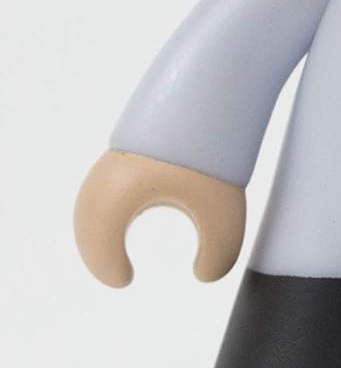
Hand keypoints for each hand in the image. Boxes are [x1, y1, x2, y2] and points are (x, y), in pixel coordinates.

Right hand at [74, 150, 245, 286]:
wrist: (217, 87)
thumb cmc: (218, 154)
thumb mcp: (226, 214)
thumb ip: (218, 256)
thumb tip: (204, 275)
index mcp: (123, 190)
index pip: (98, 239)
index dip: (105, 265)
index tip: (126, 280)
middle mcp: (112, 168)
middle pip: (87, 215)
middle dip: (96, 248)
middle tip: (115, 271)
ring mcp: (119, 148)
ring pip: (92, 193)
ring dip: (99, 224)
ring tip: (115, 248)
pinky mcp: (131, 136)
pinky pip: (105, 175)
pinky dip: (106, 201)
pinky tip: (127, 211)